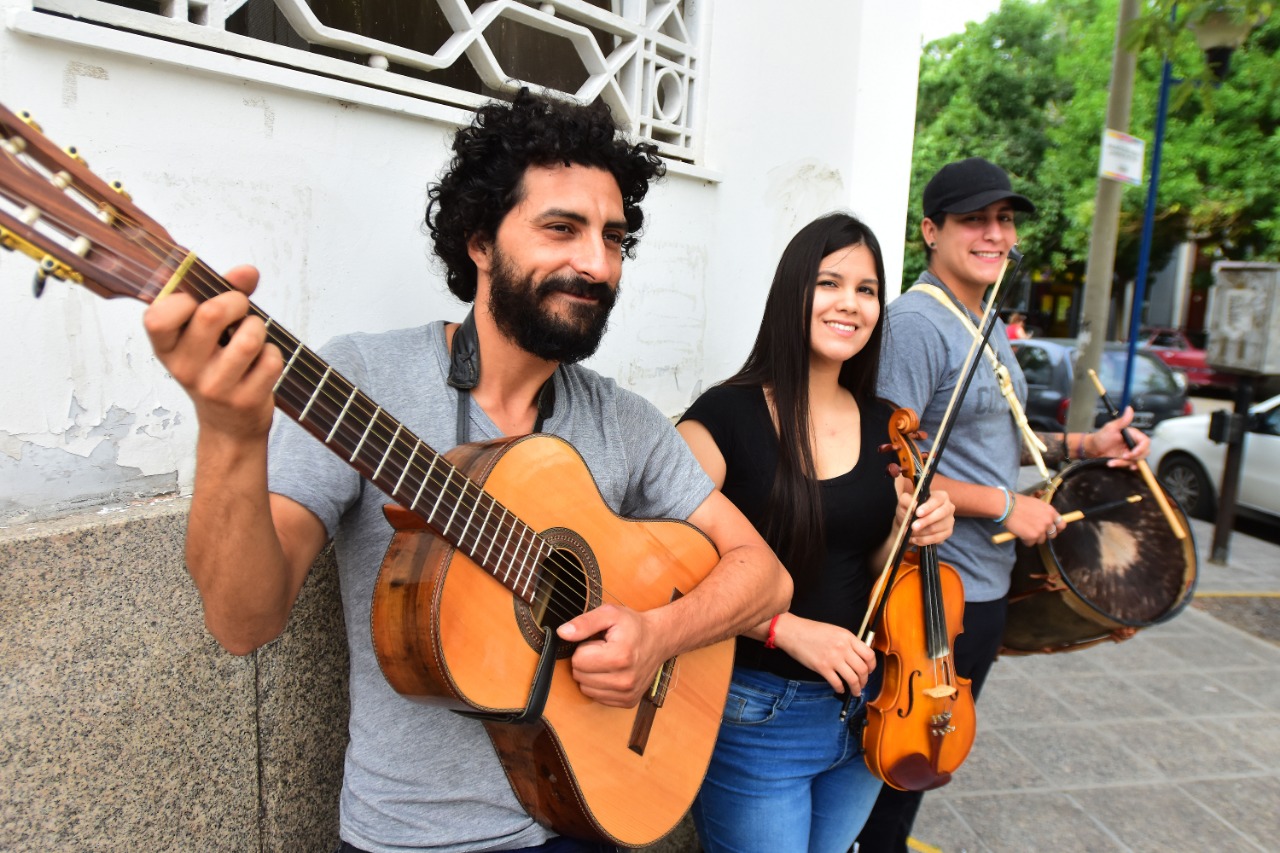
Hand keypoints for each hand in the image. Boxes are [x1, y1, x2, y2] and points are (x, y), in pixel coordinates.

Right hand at [142, 266, 281, 441]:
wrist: (228, 423)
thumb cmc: (216, 364)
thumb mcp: (207, 332)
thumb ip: (223, 293)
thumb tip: (248, 272)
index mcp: (165, 348)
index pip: (158, 317)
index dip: (183, 299)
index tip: (198, 301)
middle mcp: (184, 369)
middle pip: (211, 314)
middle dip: (236, 301)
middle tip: (240, 308)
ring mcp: (215, 388)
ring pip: (248, 338)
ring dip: (258, 327)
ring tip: (252, 335)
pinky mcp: (245, 400)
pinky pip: (271, 360)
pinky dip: (273, 353)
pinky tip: (261, 361)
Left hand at [557, 604, 665, 707]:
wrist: (659, 639)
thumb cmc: (633, 626)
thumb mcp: (609, 614)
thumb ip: (584, 623)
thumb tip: (562, 633)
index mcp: (620, 656)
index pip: (578, 660)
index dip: (585, 648)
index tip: (599, 642)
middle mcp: (625, 680)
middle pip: (580, 676)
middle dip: (586, 661)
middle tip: (603, 650)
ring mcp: (627, 693)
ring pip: (586, 689)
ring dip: (591, 674)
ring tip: (608, 661)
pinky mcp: (627, 702)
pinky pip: (597, 697)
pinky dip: (599, 685)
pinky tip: (612, 672)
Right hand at [769, 614, 875, 693]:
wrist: (794, 632)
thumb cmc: (813, 630)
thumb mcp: (836, 630)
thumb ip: (848, 642)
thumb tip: (859, 656)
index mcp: (848, 637)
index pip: (869, 655)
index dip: (872, 666)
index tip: (870, 670)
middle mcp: (843, 648)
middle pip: (863, 669)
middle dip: (865, 680)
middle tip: (862, 683)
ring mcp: (833, 659)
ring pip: (853, 679)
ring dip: (856, 688)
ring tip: (855, 691)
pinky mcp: (822, 668)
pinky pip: (837, 683)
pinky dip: (841, 689)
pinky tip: (840, 689)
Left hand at [905, 487, 954, 546]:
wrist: (909, 524)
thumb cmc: (909, 509)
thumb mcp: (904, 502)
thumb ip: (907, 500)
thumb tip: (914, 506)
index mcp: (940, 496)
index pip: (936, 500)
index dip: (928, 507)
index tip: (918, 513)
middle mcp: (948, 507)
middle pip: (941, 514)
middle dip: (926, 521)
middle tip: (913, 527)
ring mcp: (950, 521)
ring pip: (937, 528)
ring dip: (921, 532)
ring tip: (909, 532)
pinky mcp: (947, 533)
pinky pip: (937, 538)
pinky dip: (924, 540)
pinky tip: (914, 539)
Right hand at [1002, 492, 1063, 545]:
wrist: (1007, 506)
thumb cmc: (1019, 503)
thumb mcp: (1037, 504)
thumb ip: (1044, 513)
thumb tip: (1048, 522)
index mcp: (1050, 511)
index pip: (1062, 524)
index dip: (1057, 528)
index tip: (1052, 530)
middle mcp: (1048, 521)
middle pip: (1053, 534)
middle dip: (1045, 534)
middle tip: (1036, 531)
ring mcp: (1041, 529)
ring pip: (1041, 540)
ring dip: (1034, 537)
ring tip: (1025, 530)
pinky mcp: (1033, 536)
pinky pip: (1031, 543)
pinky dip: (1025, 540)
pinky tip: (1020, 533)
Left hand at [1087, 406, 1150, 467]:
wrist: (1092, 449)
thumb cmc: (1100, 437)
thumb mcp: (1111, 428)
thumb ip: (1122, 420)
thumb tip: (1129, 409)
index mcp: (1133, 435)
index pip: (1145, 442)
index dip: (1141, 449)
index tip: (1131, 453)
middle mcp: (1133, 443)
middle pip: (1144, 453)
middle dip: (1133, 458)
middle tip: (1122, 457)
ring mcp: (1130, 452)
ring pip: (1136, 461)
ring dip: (1124, 463)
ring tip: (1112, 461)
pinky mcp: (1126, 460)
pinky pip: (1130, 465)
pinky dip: (1125, 466)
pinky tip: (1117, 464)